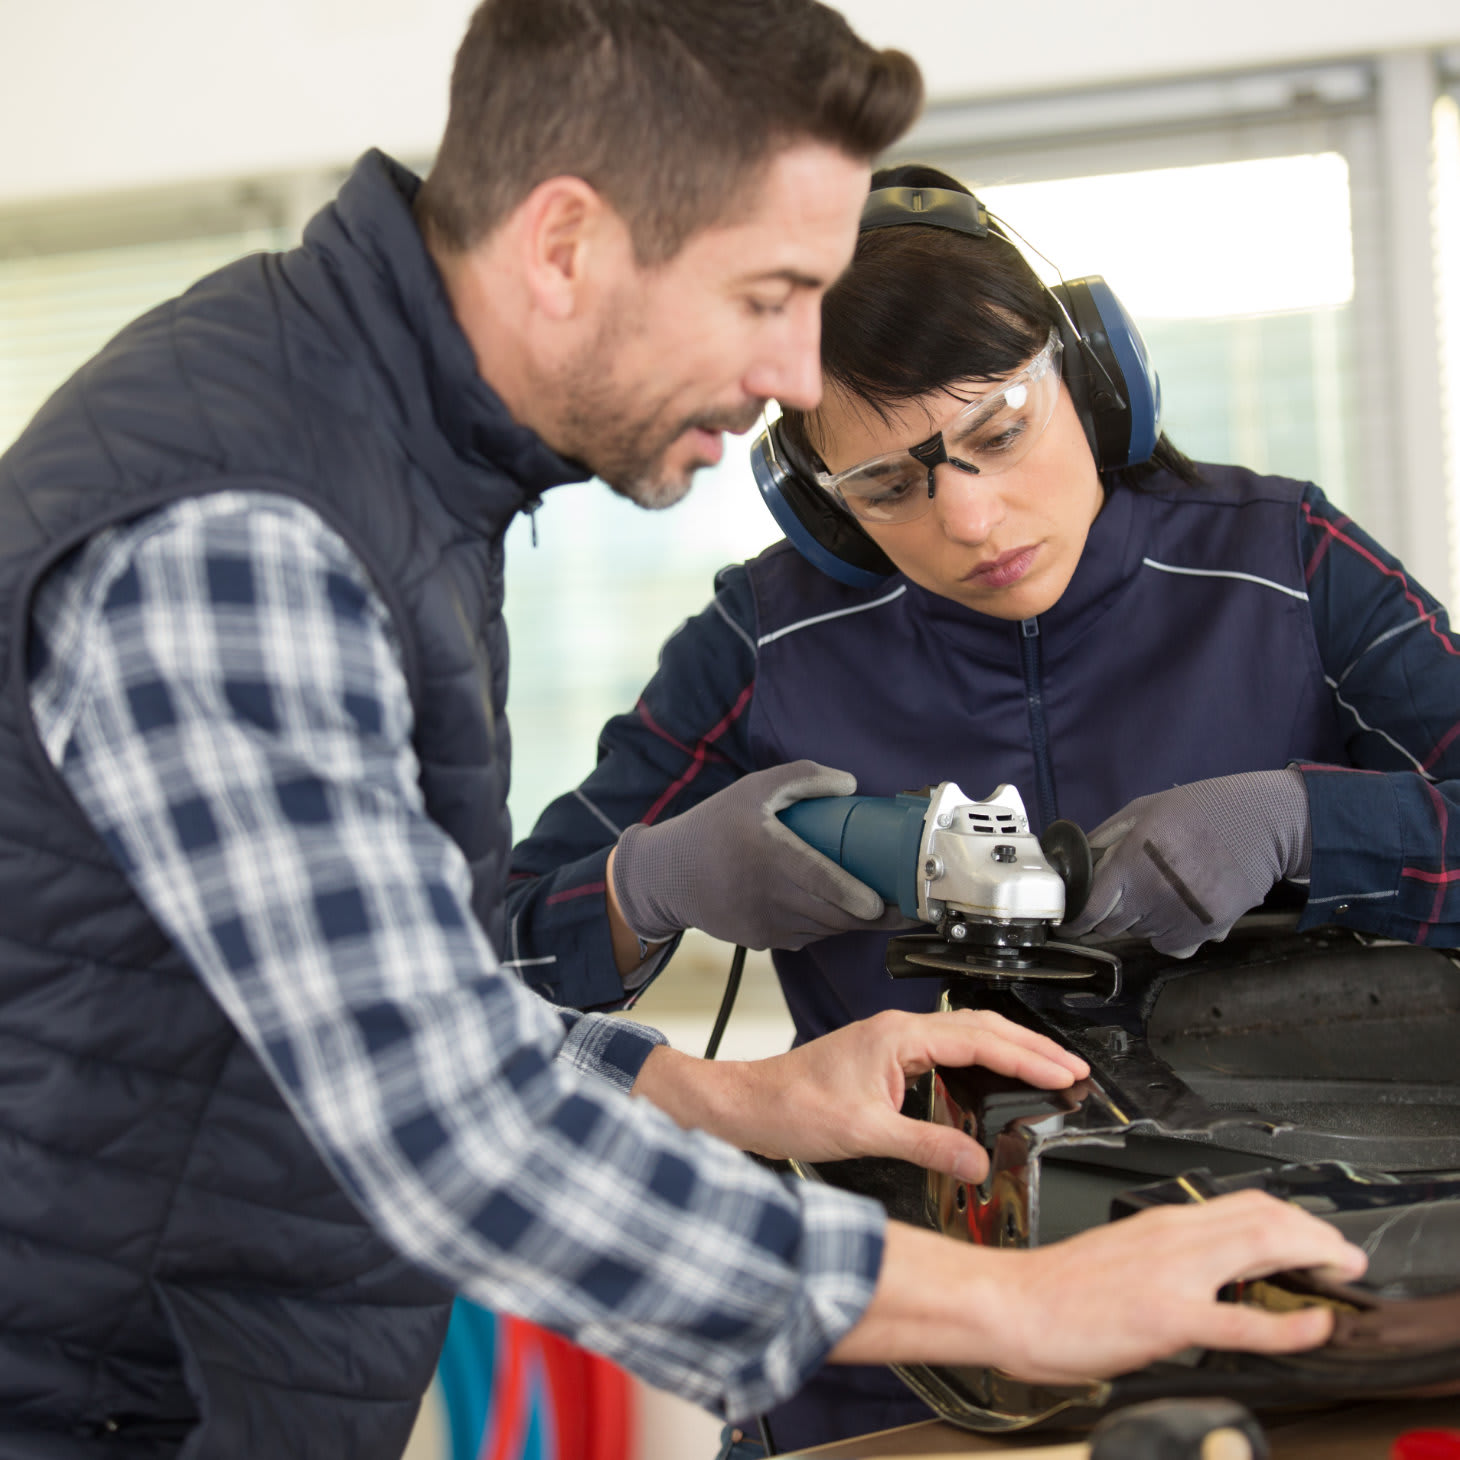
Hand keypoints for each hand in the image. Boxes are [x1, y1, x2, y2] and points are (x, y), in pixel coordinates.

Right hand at [610, 760, 910, 949]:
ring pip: (822, 929)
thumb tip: (850, 784)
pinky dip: (825, 927)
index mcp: (768, 854)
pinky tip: (836, 913)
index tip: (882, 903)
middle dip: (870, 916)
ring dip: (850, 923)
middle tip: (901, 907)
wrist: (667, 875)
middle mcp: (767, 894)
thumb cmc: (714, 825)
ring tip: (878, 910)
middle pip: (832, 914)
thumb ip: (802, 777)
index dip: (856, 897)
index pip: (821, 882)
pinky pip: (804, 937)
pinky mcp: (759, 939)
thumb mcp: (753, 788)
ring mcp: (763, 922)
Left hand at [633, 1008, 1087, 1177]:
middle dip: (1032, 1047)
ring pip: (965, 1034)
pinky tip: (991, 1078)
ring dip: (1009, 1050)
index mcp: (900, 1037)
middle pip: (981, 1028)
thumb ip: (929, 1146)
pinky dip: (981, 1059)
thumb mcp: (866, 1135)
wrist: (748, 1106)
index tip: (1067, 1073)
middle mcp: (898, 1030)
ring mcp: (891, 1041)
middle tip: (1074, 1069)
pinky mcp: (884, 1057)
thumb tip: (978, 1162)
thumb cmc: (791, 1107)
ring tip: (1047, 1070)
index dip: (1030, 1058)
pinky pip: (947, 1049)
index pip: (981, 1041)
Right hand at [985, 1190, 1366, 1380]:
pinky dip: (1291, 1324)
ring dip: (1313, 1254)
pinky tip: (1314, 1326)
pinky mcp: (1167, 1316)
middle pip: (1263, 1213)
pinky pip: (1243, 1318)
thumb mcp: (1118, 1259)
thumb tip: (1203, 1280)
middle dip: (1316, 1232)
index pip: (1241, 1203)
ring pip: (1262, 1243)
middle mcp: (1170, 1237)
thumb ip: (1162, 1261)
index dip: (1292, 1217)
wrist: (1010, 1303)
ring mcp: (1172, 1274)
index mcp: (1158, 1224)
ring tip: (1340, 1273)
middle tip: (1343, 1255)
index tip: (1316, 1238)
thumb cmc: (1053, 1291)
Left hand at [1061, 769, 1310, 956]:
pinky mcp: (1207, 931)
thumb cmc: (1197, 811)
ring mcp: (1181, 916)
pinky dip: (1170, 934)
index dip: (1075, 921)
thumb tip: (1073, 865)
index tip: (1069, 923)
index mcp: (1132, 862)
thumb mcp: (1141, 811)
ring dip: (1143, 920)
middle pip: (1112, 926)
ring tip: (1164, 888)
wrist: (1259, 823)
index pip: (1090, 910)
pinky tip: (1180, 907)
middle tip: (1129, 888)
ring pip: (1142, 935)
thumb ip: (1103, 839)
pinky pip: (1171, 947)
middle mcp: (1153, 895)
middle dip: (1112, 912)